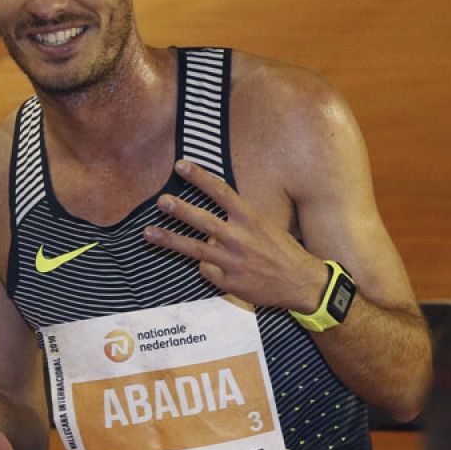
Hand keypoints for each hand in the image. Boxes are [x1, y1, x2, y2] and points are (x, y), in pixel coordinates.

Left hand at [143, 159, 327, 312]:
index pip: (221, 192)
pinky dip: (208, 268)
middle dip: (179, 210)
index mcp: (251, 218)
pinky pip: (206, 271)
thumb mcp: (264, 226)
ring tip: (148, 232)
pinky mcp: (229, 281)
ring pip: (194, 249)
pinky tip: (220, 270)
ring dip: (169, 239)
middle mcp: (240, 237)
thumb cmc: (282, 251)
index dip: (199, 177)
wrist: (303, 283)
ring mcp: (233, 261)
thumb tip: (209, 218)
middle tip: (160, 200)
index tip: (181, 166)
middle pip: (203, 220)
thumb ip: (237, 219)